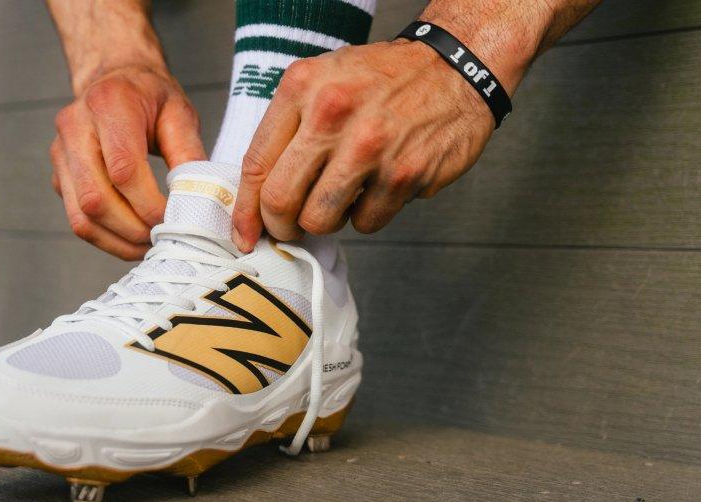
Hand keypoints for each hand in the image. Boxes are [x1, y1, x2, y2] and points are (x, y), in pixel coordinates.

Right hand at [52, 65, 204, 259]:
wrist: (113, 78)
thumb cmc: (149, 96)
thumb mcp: (179, 112)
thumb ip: (189, 153)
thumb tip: (197, 200)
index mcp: (108, 104)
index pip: (123, 169)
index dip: (149, 204)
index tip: (176, 218)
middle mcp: (74, 127)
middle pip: (96, 198)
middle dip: (134, 229)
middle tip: (165, 238)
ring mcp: (60, 154)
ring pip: (81, 216)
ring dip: (118, 241)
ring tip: (149, 246)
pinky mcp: (59, 176)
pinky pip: (77, 219)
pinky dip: (106, 238)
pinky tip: (132, 240)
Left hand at [232, 39, 496, 250]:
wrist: (456, 68)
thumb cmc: (381, 80)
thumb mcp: (322, 80)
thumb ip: (287, 128)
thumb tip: (256, 196)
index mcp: (302, 88)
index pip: (256, 164)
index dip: (246, 210)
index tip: (244, 234)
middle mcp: (332, 114)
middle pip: (281, 200)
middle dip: (282, 226)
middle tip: (291, 227)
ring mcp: (370, 146)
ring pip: (321, 219)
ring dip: (327, 221)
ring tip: (341, 197)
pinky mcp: (405, 173)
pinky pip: (367, 222)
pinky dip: (368, 214)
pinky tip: (378, 185)